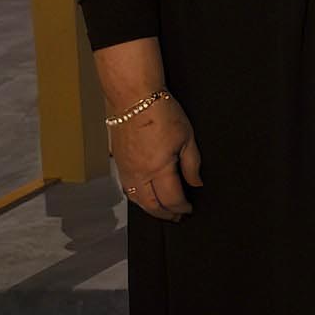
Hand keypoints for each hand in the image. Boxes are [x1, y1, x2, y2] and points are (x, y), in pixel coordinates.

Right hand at [111, 95, 201, 221]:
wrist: (133, 98)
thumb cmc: (161, 112)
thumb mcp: (187, 137)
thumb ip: (192, 164)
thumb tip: (195, 183)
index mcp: (158, 168)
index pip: (171, 199)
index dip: (181, 207)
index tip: (189, 209)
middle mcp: (138, 174)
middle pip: (151, 205)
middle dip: (165, 214)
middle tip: (177, 217)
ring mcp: (126, 169)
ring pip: (136, 200)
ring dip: (150, 208)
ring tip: (163, 211)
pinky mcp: (119, 163)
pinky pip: (127, 188)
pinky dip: (138, 198)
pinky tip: (146, 196)